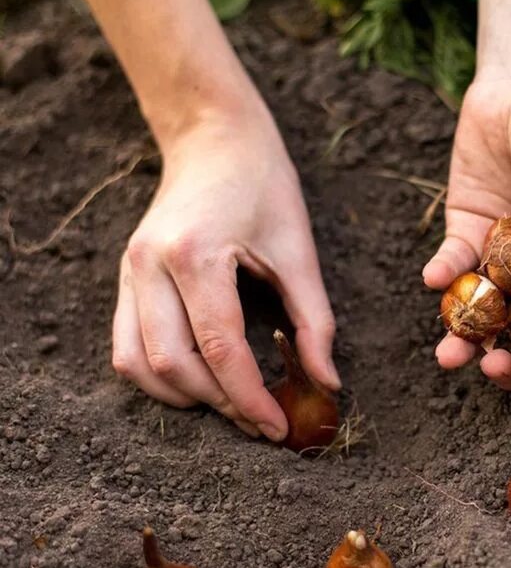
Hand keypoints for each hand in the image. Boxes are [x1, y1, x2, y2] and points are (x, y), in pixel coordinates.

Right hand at [112, 109, 338, 438]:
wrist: (214, 139)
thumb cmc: (264, 186)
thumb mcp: (300, 251)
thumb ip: (315, 322)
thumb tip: (328, 384)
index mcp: (196, 254)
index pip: (220, 348)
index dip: (251, 398)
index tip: (278, 428)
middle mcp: (149, 265)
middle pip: (173, 364)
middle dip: (220, 404)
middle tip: (261, 421)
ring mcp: (129, 272)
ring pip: (138, 365)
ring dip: (185, 397)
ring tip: (231, 405)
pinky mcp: (126, 278)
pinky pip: (126, 347)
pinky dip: (159, 376)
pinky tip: (199, 381)